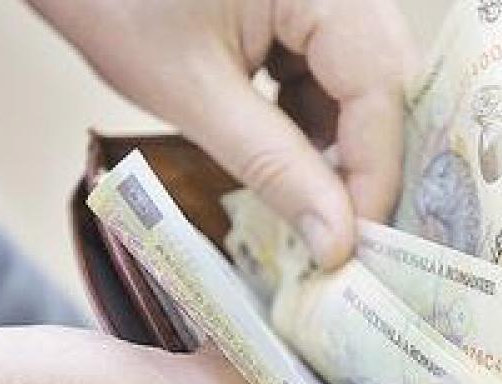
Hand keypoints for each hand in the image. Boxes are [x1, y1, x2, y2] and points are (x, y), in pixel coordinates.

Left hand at [27, 0, 416, 268]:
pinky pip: (333, 74)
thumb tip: (337, 242)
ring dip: (342, 147)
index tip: (356, 242)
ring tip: (313, 205)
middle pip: (386, 80)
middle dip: (365, 161)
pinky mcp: (306, 10)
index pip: (380, 82)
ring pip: (364, 84)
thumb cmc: (115, 3)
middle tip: (344, 232)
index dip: (375, 169)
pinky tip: (293, 161)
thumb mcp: (195, 92)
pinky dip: (317, 123)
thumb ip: (273, 166)